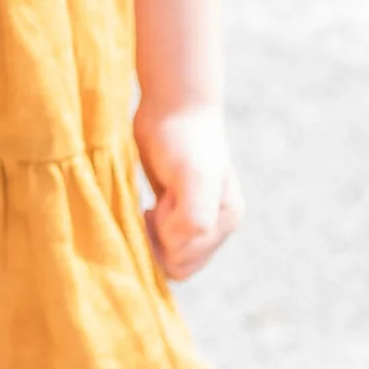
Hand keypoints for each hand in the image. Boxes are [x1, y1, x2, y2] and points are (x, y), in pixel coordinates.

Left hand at [135, 98, 238, 281]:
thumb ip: (194, 216)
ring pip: (167, 253)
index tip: (155, 209)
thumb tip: (177, 243)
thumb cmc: (182, 139)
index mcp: (225, 221)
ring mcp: (197, 216)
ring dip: (150, 237)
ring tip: (146, 207)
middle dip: (156, 243)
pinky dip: (147, 231)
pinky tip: (144, 208)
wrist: (173, 104)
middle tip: (149, 208)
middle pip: (176, 264)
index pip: (184, 263)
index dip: (162, 242)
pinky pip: (161, 239)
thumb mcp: (193, 176)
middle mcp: (216, 224)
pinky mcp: (177, 208)